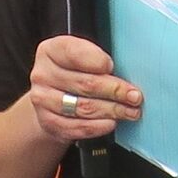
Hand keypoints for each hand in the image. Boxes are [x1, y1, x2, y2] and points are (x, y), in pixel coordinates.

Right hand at [27, 34, 142, 144]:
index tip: (114, 66)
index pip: (74, 53)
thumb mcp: (81, 56)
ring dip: (112, 110)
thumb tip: (127, 71)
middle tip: (135, 96)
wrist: (51, 99)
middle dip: (115, 91)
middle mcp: (42, 74)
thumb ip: (97, 58)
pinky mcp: (48, 122)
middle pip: (85, 83)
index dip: (97, 60)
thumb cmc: (73, 72)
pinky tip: (111, 123)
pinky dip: (97, 126)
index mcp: (51, 50)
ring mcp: (42, 100)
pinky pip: (76, 127)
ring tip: (130, 111)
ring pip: (83, 107)